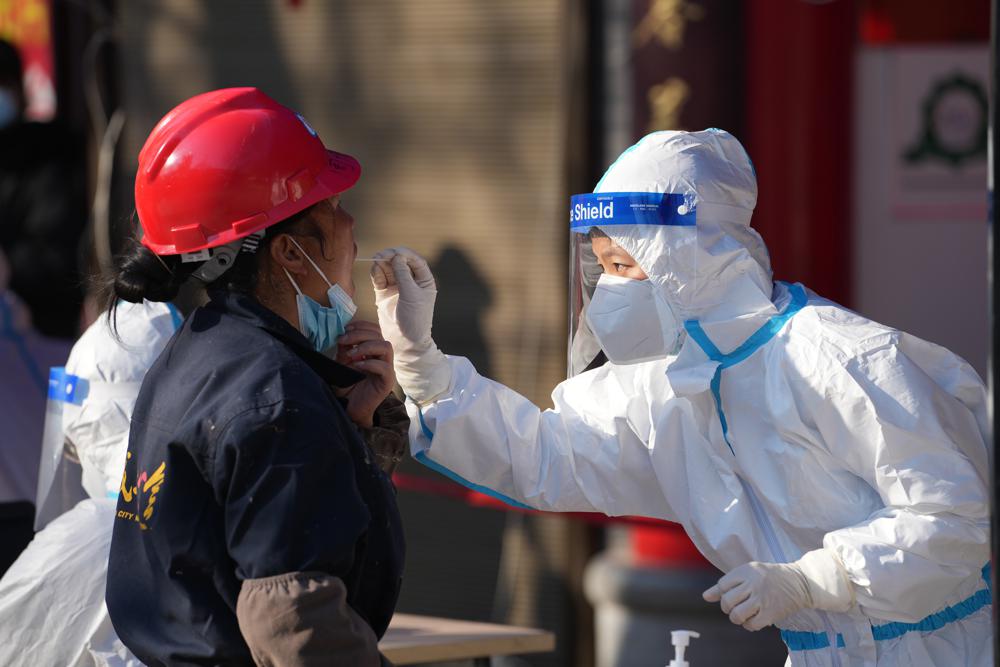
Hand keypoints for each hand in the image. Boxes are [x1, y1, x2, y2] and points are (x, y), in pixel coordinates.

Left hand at [335, 320, 394, 427]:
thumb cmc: (348, 386)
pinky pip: (384, 367)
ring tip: (351, 353)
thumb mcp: (342, 363)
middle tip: (343, 340)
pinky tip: (357, 365)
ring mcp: (387, 369)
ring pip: (386, 347)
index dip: (361, 326)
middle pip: (379, 335)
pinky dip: (370, 363)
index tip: (345, 329)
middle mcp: (382, 357)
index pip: (374, 330)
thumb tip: (344, 335)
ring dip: (366, 346)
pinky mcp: (388, 381)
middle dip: (359, 334)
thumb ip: (344, 350)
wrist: (350, 409)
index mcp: (373, 351)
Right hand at [370, 247, 450, 403]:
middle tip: (381, 255)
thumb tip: (397, 256)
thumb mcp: (411, 295)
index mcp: (424, 281)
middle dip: (391, 257)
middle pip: (400, 262)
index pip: (415, 261)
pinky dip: (376, 273)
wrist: (405, 342)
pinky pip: (379, 278)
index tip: (394, 252)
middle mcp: (411, 282)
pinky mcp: (384, 294)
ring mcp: (397, 287)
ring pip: (388, 269)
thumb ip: (403, 275)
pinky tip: (375, 270)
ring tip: (376, 262)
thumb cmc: (415, 320)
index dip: (404, 254)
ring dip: (382, 264)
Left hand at [702, 550, 853, 630]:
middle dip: (726, 607)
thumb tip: (705, 596)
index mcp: (746, 571)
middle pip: (727, 601)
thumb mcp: (748, 573)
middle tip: (734, 607)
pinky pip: (751, 625)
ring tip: (742, 614)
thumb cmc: (769, 577)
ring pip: (737, 615)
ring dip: (736, 618)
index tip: (730, 594)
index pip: (722, 585)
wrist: (800, 582)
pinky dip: (748, 625)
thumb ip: (726, 584)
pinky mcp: (771, 612)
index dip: (722, 593)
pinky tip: (753, 620)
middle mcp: (753, 584)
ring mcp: (762, 599)